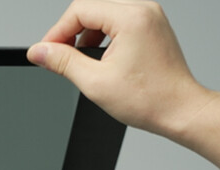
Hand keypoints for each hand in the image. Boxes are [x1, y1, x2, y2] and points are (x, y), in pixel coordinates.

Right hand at [28, 0, 217, 138]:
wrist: (180, 109)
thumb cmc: (150, 99)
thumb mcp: (95, 82)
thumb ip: (62, 62)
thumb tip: (38, 52)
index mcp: (131, 17)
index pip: (79, 10)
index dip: (57, 31)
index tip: (45, 52)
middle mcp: (143, 10)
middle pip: (90, 8)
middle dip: (70, 32)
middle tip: (57, 57)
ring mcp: (149, 16)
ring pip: (103, 14)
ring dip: (85, 35)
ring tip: (79, 60)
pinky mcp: (151, 25)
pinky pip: (117, 20)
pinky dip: (102, 36)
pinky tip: (98, 57)